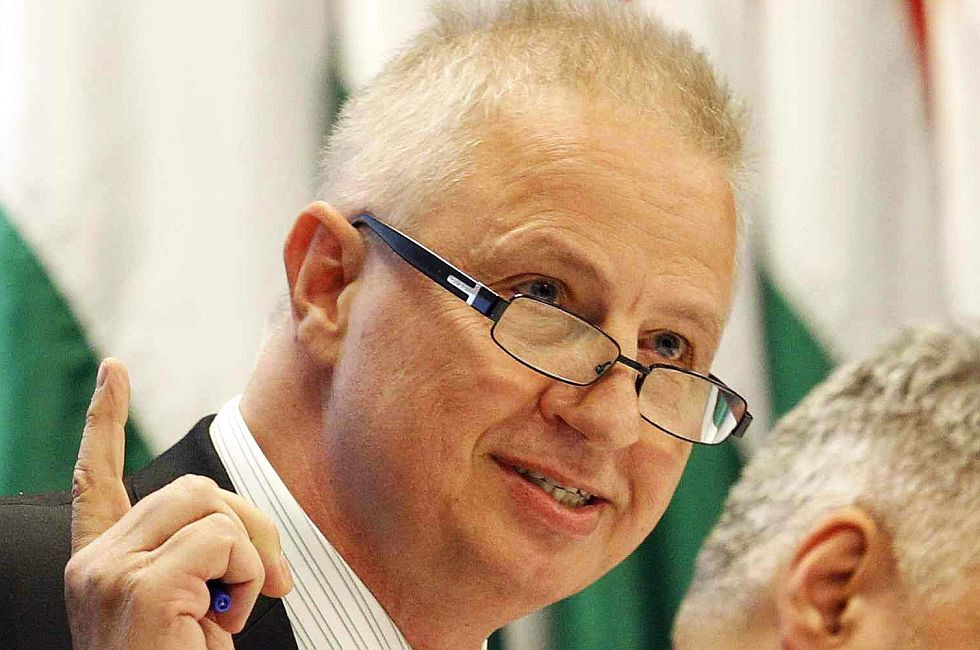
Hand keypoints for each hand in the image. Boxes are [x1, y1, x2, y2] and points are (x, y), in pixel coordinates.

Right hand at [65, 359, 292, 648]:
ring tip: (235, 607)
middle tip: (271, 582)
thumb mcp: (192, 602)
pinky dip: (246, 573)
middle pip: (195, 489)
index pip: (96, 479)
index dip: (104, 422)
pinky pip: (221, 542)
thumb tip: (245, 530)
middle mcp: (93, 562)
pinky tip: (227, 616)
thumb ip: (204, 551)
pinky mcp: (139, 587)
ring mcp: (109, 573)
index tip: (113, 373)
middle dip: (251, 526)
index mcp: (102, 561)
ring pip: (212, 507)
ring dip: (248, 554)